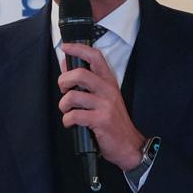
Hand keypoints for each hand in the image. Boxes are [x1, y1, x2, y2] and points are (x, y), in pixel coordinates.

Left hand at [58, 43, 143, 170]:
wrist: (129, 145)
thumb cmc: (113, 121)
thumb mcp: (103, 97)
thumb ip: (86, 82)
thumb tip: (67, 65)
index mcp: (109, 82)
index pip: (95, 57)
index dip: (79, 48)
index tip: (66, 46)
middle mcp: (108, 90)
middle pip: (80, 74)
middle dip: (64, 81)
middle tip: (64, 90)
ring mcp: (105, 105)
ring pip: (74, 96)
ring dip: (63, 104)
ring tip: (67, 110)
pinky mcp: (101, 120)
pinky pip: (75, 116)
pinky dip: (68, 120)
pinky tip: (71, 123)